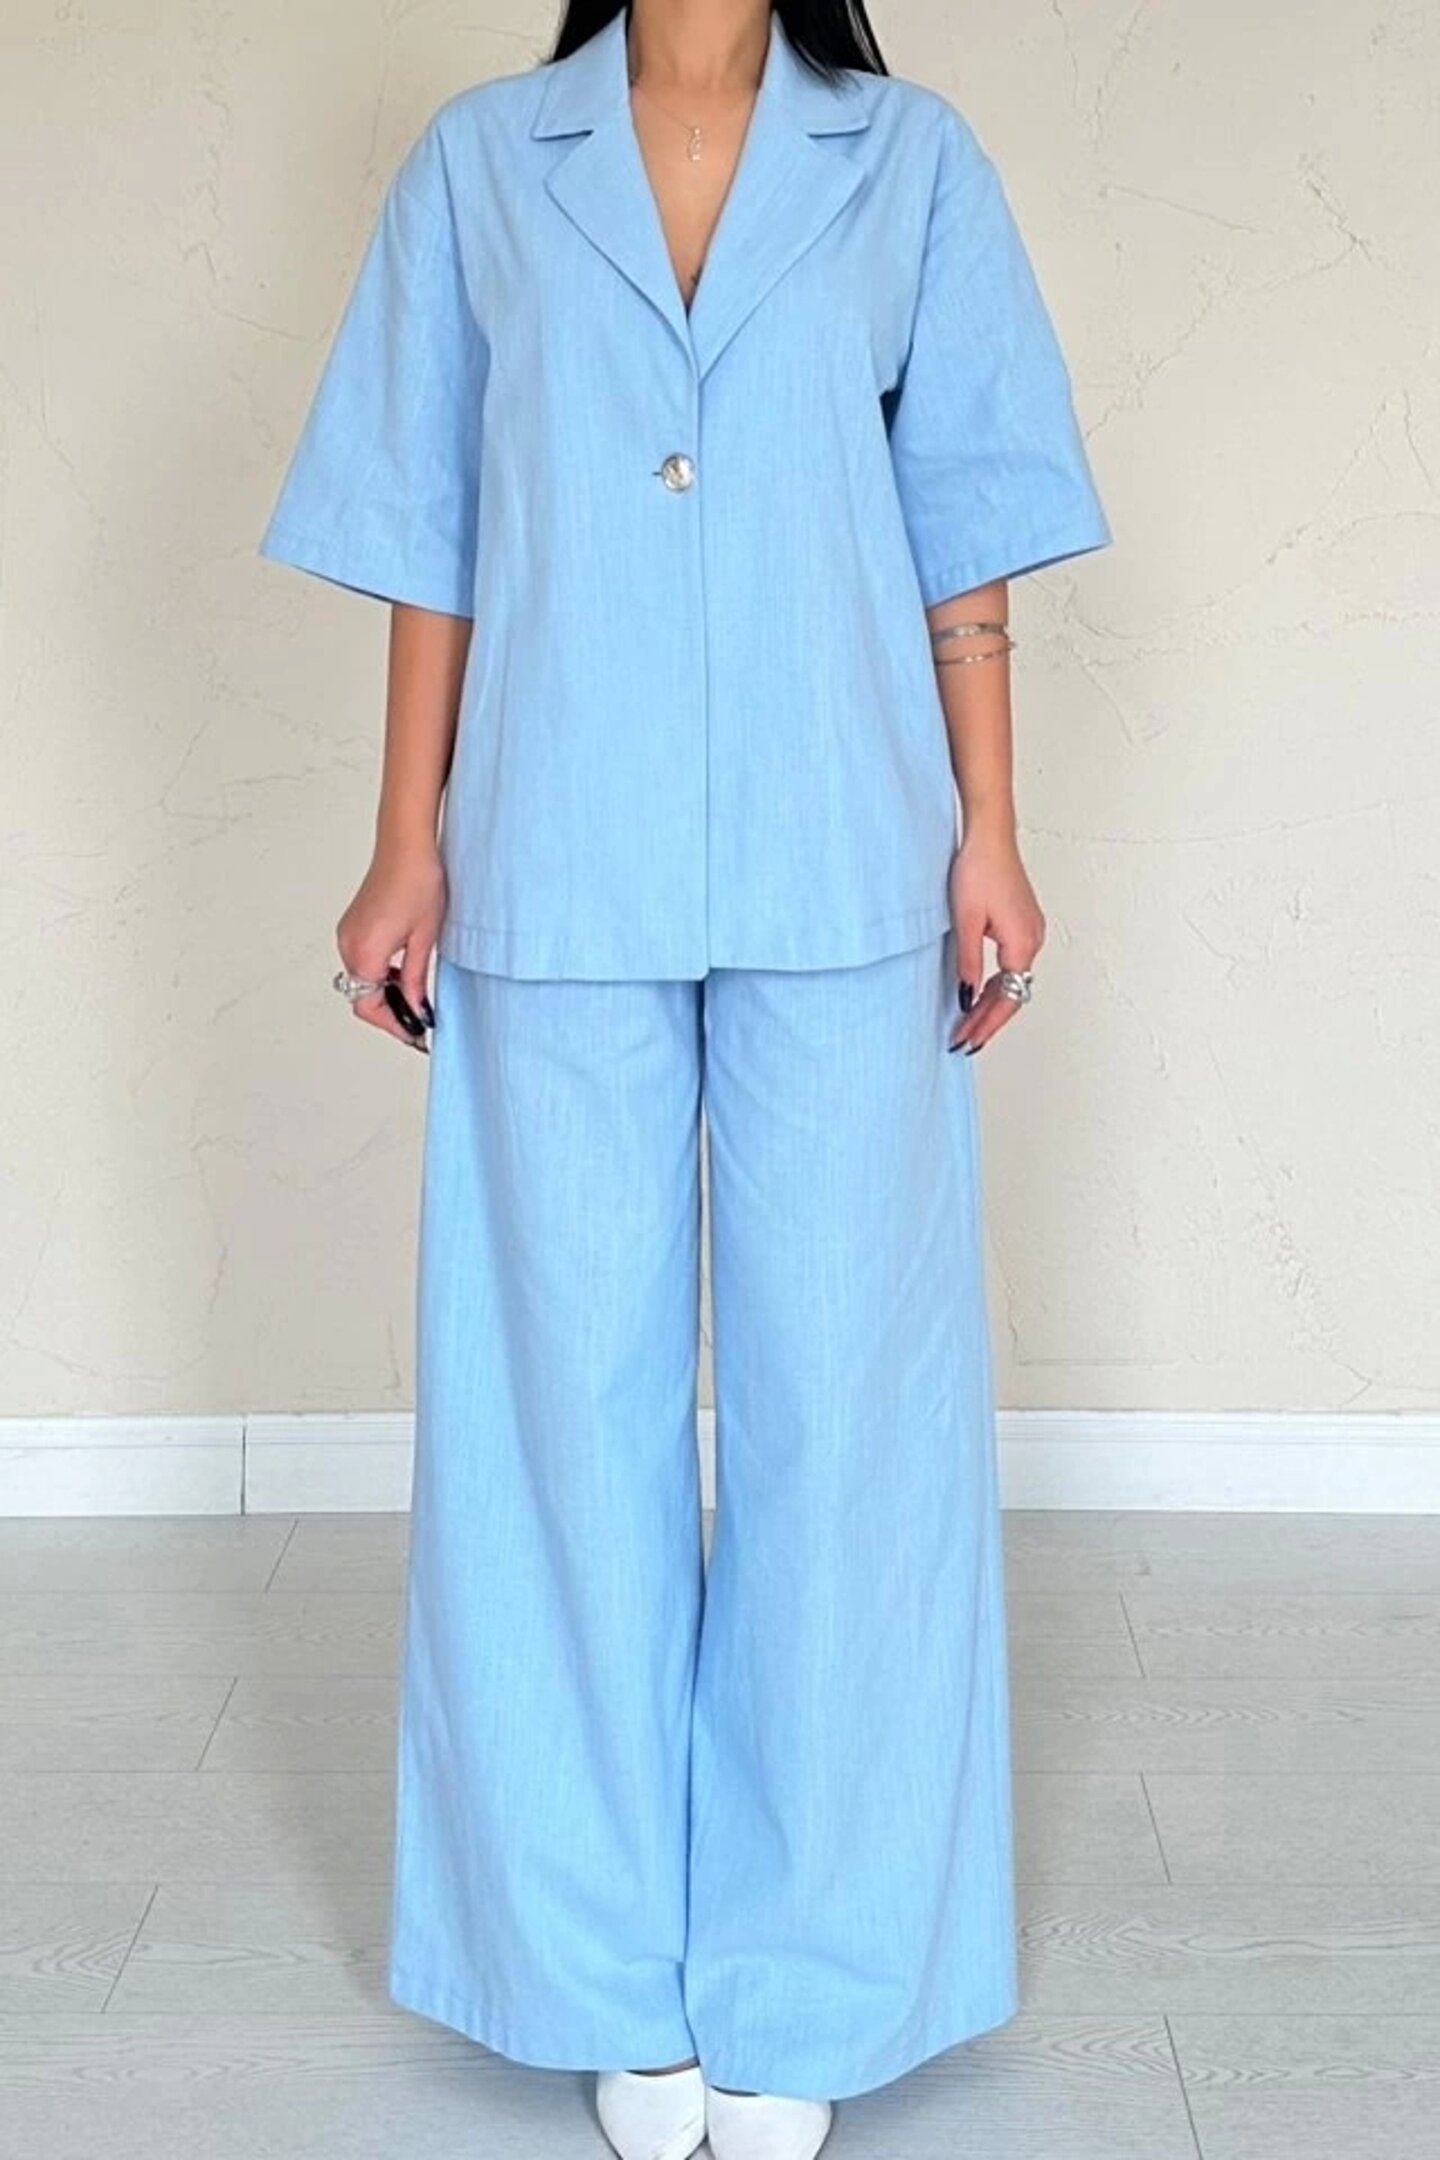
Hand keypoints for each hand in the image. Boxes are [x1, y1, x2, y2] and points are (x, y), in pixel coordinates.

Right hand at [336, 838, 445, 1051]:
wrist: (406, 845)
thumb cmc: (418, 882)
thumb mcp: (425, 939)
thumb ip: (416, 980)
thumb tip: (416, 1009)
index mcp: (364, 952)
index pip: (370, 1006)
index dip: (394, 1024)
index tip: (415, 1034)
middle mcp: (348, 944)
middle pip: (362, 996)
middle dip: (390, 1011)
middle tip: (418, 1019)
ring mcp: (348, 933)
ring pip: (362, 979)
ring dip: (385, 992)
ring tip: (416, 994)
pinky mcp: (353, 925)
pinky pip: (362, 961)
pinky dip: (380, 973)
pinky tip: (404, 970)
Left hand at [946, 827, 1044, 1054]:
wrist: (989, 835)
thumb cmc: (979, 869)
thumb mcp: (965, 921)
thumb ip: (967, 963)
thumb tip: (966, 999)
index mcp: (1022, 944)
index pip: (1007, 999)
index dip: (986, 1024)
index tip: (967, 1041)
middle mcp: (1033, 940)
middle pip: (1012, 994)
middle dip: (987, 1019)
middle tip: (963, 1039)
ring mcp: (1030, 931)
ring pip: (1012, 980)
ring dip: (991, 1003)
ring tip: (968, 1023)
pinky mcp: (1022, 923)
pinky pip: (1011, 964)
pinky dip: (995, 983)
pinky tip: (978, 992)